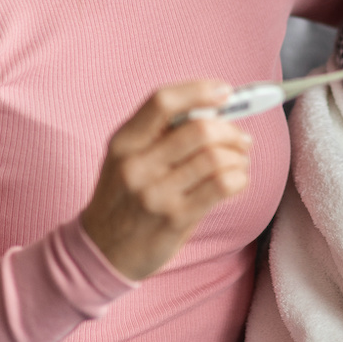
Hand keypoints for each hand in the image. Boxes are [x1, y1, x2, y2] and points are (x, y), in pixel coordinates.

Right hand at [79, 81, 251, 280]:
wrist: (102, 251)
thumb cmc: (123, 198)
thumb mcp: (126, 159)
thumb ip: (161, 134)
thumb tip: (216, 111)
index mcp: (124, 143)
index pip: (162, 102)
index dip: (199, 91)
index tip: (225, 92)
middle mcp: (137, 165)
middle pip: (199, 129)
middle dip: (230, 130)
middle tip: (240, 138)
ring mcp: (156, 194)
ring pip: (215, 158)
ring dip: (238, 156)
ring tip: (240, 161)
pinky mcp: (176, 218)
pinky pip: (221, 186)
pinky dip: (239, 177)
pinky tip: (237, 180)